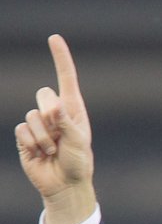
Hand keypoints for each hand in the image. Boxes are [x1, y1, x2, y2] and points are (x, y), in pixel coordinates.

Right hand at [14, 34, 94, 223]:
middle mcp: (55, 113)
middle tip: (61, 135)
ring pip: (32, 116)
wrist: (65, 185)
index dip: (60, 58)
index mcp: (73, 110)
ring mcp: (39, 124)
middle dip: (51, 114)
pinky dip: (32, 143)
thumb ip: (67, 123)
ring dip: (44, 137)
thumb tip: (54, 107)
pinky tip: (40, 154)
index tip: (54, 38)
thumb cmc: (78, 163)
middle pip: (44, 94)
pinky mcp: (25, 136)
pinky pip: (21, 130)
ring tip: (53, 151)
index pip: (66, 79)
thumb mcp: (78, 142)